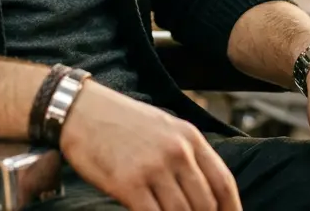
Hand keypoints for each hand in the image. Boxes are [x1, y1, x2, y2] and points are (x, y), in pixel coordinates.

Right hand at [61, 81, 240, 210]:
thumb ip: (186, 155)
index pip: (223, 183)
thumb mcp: (163, 127)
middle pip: (205, 204)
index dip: (231, 210)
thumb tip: (203, 194)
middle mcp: (176, 151)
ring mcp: (152, 168)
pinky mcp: (127, 183)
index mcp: (189, 137)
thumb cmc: (120, 121)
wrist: (78, 110)